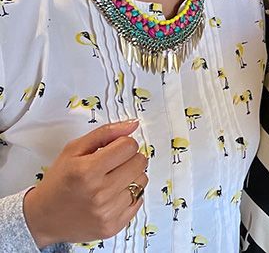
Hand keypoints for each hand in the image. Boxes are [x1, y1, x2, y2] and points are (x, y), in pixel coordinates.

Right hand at [23, 120, 147, 247]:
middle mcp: (99, 193)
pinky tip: (113, 195)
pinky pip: (139, 200)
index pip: (130, 146)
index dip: (123, 143)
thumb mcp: (74, 150)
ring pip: (142, 181)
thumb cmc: (59, 181)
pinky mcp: (113, 226)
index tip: (114, 149)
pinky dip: (130, 194)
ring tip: (112, 180)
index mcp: (88, 171)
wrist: (43, 217)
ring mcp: (107, 212)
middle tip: (113, 164)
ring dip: (131, 177)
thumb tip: (132, 124)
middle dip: (129, 158)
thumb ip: (106, 133)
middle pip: (140, 162)